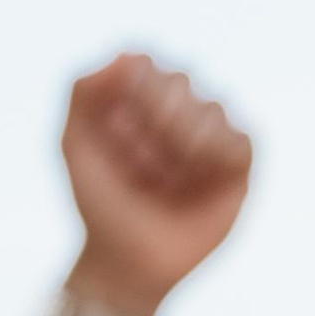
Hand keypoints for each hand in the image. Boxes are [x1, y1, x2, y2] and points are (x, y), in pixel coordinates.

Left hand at [61, 53, 251, 315]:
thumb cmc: (101, 201)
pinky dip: (212, 162)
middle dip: (149, 129)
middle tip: (136, 169)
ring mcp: (211, 128)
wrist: (128, 259)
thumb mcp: (76, 145)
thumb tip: (128, 56)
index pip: (141, 64)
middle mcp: (178, 103)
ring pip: (210, 108)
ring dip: (177, 152)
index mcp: (137, 93)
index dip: (125, 103)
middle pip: (178, 80)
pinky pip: (238, 139)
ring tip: (163, 183)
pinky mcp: (239, 159)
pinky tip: (196, 184)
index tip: (111, 140)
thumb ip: (86, 92)